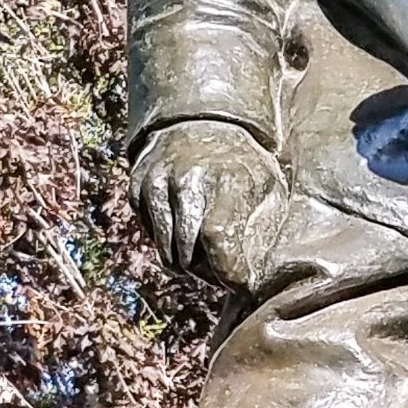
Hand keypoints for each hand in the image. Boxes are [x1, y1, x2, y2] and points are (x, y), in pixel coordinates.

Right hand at [129, 121, 283, 291]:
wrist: (203, 123)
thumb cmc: (245, 167)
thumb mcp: (270, 188)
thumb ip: (264, 230)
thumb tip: (252, 282)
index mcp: (226, 179)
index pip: (218, 239)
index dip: (228, 272)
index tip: (239, 284)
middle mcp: (186, 179)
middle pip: (189, 254)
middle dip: (208, 274)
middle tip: (223, 270)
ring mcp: (157, 182)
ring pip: (167, 253)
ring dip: (187, 265)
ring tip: (206, 255)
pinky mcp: (138, 188)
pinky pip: (152, 238)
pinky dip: (168, 243)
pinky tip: (185, 227)